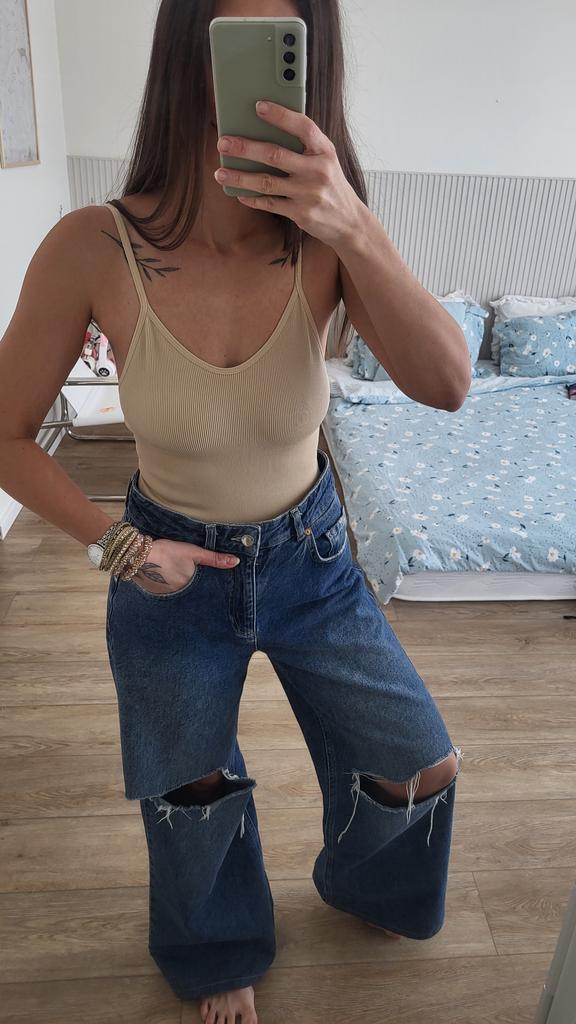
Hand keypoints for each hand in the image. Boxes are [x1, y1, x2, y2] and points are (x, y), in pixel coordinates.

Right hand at [126, 538, 238, 594]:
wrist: (137, 554)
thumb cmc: (166, 552)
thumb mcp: (193, 552)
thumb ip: (214, 558)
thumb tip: (236, 562)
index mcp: (191, 587)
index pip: (207, 592)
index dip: (213, 590)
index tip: (220, 591)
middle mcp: (180, 596)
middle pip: (195, 595)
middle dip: (200, 592)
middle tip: (205, 587)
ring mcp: (167, 597)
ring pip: (183, 595)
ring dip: (187, 592)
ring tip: (187, 583)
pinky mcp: (157, 594)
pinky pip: (171, 595)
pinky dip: (174, 590)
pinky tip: (174, 583)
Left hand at [214, 100, 362, 246]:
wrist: (349, 221)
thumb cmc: (330, 184)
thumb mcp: (324, 160)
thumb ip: (303, 147)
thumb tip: (262, 133)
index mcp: (324, 151)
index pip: (303, 127)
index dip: (281, 115)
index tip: (258, 106)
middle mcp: (318, 171)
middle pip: (275, 155)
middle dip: (245, 148)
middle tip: (223, 143)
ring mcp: (309, 194)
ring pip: (266, 182)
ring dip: (240, 177)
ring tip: (220, 173)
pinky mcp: (301, 214)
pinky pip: (270, 204)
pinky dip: (252, 199)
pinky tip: (238, 193)